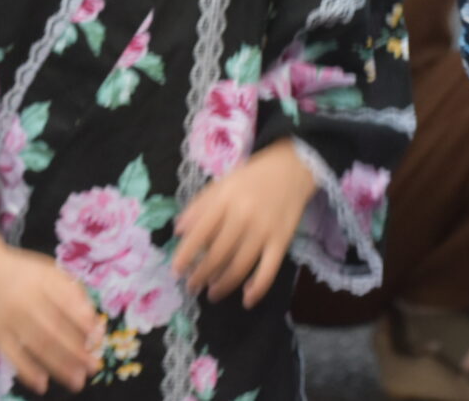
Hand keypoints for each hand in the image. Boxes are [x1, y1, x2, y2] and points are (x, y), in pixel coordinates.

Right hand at [0, 242, 101, 393]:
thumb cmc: (25, 273)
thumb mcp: (50, 271)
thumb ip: (73, 292)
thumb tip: (93, 322)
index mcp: (43, 280)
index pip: (66, 302)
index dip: (82, 320)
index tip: (98, 337)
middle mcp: (26, 299)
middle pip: (53, 328)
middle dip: (76, 350)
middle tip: (93, 367)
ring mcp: (8, 318)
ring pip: (36, 344)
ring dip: (58, 365)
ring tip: (76, 380)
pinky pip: (12, 355)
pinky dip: (27, 371)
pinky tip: (43, 384)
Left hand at [173, 140, 314, 307]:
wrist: (292, 168)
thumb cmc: (252, 177)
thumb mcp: (222, 183)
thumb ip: (200, 205)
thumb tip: (178, 230)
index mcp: (225, 199)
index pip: (200, 233)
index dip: (185, 255)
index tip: (175, 271)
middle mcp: (243, 216)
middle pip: (218, 254)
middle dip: (201, 275)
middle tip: (192, 286)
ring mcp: (264, 230)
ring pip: (239, 266)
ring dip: (223, 285)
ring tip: (212, 293)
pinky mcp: (282, 241)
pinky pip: (269, 270)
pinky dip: (258, 288)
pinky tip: (247, 299)